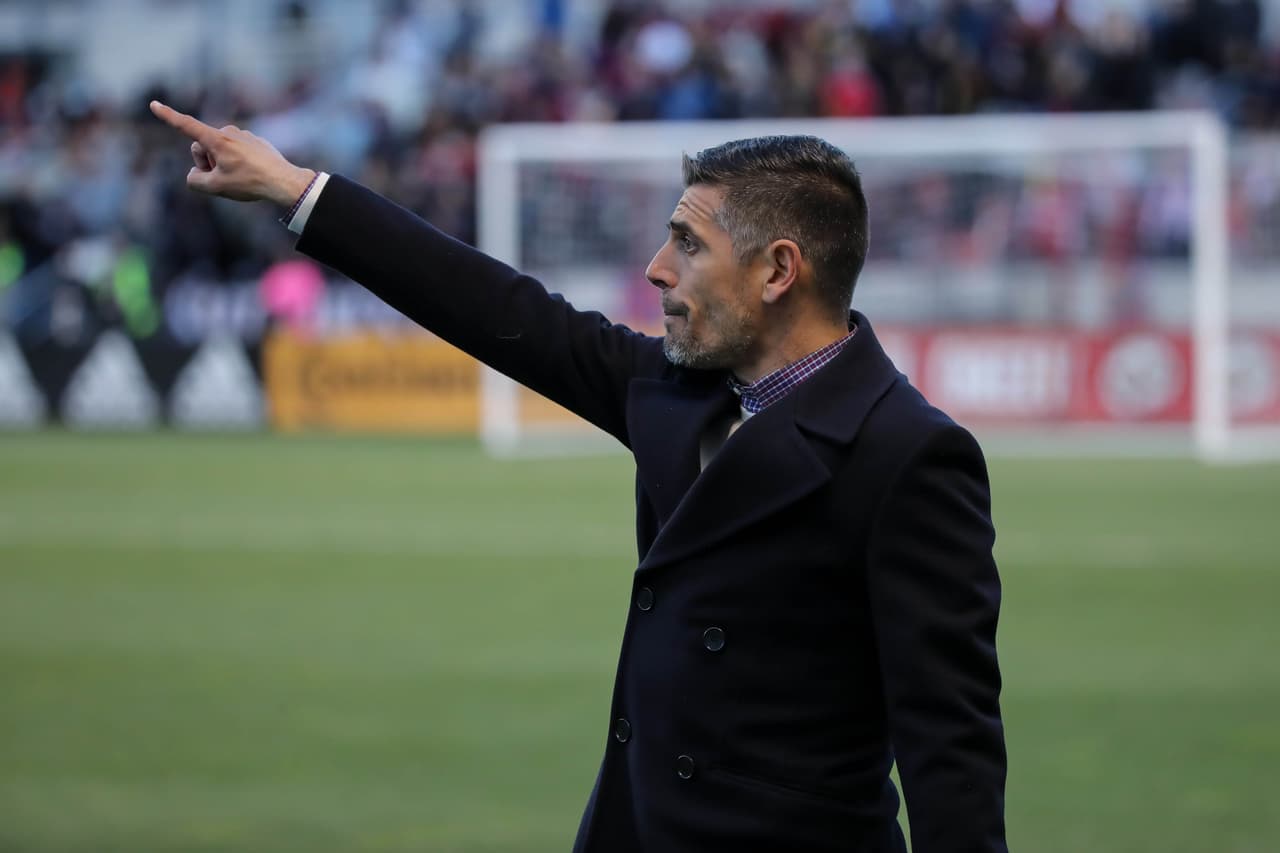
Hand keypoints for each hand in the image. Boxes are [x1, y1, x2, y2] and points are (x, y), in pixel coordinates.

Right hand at [149, 100, 315, 207]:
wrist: (284, 181)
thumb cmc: (249, 183)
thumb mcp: (215, 187)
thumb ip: (194, 180)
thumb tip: (195, 174)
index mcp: (216, 139)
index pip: (186, 125)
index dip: (168, 116)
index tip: (153, 104)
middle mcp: (228, 131)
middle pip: (202, 147)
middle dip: (205, 162)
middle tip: (222, 177)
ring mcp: (243, 135)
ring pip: (219, 150)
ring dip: (222, 163)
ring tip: (240, 177)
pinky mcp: (254, 141)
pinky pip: (236, 152)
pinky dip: (237, 163)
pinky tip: (252, 173)